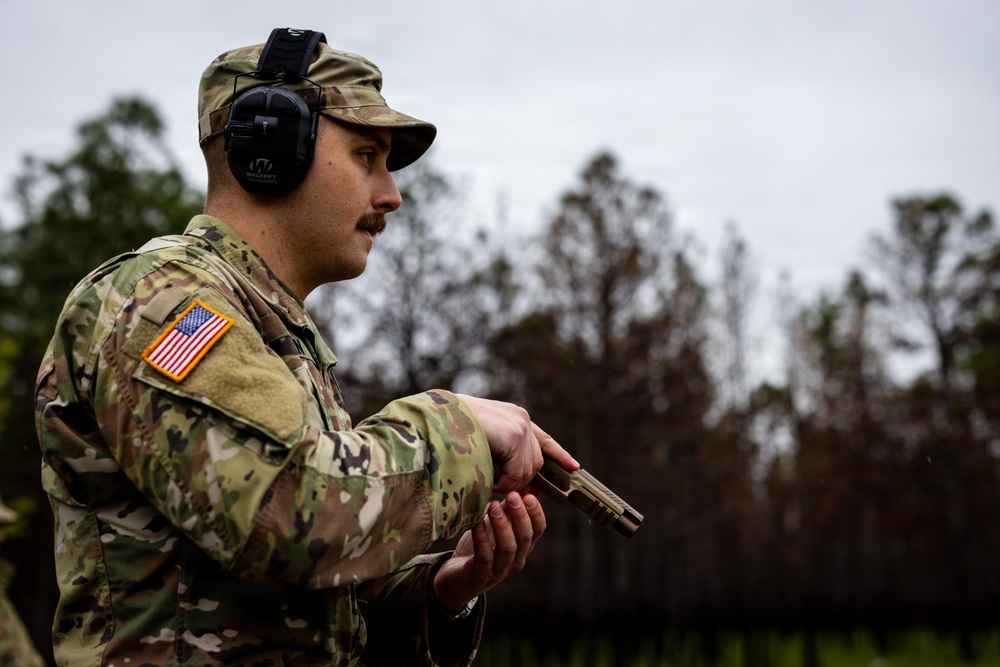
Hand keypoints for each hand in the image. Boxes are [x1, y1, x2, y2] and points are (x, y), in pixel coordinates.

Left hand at [431, 491, 545, 610]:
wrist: (456, 578)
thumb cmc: (478, 548)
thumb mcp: (494, 526)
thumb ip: (507, 510)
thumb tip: (520, 486)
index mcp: (522, 547)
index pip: (538, 530)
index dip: (536, 513)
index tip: (528, 495)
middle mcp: (515, 560)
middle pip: (525, 538)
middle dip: (520, 516)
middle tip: (513, 496)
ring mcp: (499, 570)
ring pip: (508, 548)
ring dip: (502, 526)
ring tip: (494, 506)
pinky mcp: (480, 575)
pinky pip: (485, 557)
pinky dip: (482, 540)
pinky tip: (478, 525)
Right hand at [456, 394, 578, 493]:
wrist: (432, 420)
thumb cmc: (446, 433)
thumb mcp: (481, 442)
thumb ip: (502, 453)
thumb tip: (517, 479)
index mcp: (511, 417)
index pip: (544, 437)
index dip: (559, 454)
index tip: (573, 467)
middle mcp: (520, 418)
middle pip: (537, 462)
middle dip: (523, 481)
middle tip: (501, 488)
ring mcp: (519, 425)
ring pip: (529, 470)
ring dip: (508, 482)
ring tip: (486, 476)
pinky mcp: (514, 436)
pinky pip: (518, 473)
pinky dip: (503, 482)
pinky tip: (488, 476)